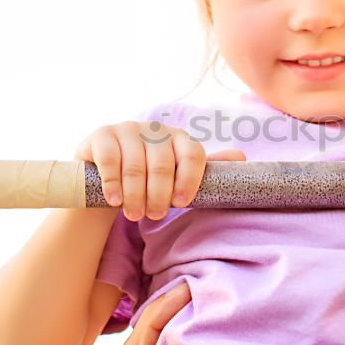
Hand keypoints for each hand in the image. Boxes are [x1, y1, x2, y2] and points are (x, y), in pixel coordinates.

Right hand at [73, 120, 244, 220]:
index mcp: (179, 137)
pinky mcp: (103, 134)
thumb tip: (242, 157)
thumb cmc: (148, 178)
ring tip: (134, 214)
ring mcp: (128, 129)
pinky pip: (110, 158)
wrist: (105, 176)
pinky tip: (114, 200)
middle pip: (163, 163)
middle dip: (159, 195)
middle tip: (153, 216)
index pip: (193, 154)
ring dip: (135, 194)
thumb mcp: (177, 176)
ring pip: (135, 164)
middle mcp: (155, 129)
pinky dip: (113, 183)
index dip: (190, 180)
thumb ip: (204, 169)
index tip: (181, 204)